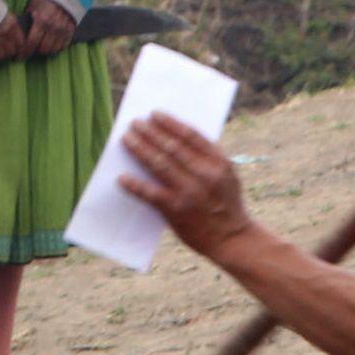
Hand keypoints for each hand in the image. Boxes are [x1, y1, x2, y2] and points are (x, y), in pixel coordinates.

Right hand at [0, 14, 31, 63]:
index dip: (17, 48)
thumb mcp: (4, 13)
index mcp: (12, 25)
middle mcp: (6, 33)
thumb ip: (9, 24)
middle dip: (6, 53)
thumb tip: (11, 33)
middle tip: (0, 51)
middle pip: (10, 52)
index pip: (21, 43)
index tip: (14, 50)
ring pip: (0, 56)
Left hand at [21, 4, 76, 58]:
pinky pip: (63, 45)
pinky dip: (57, 48)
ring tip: (41, 48)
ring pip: (54, 50)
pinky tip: (51, 45)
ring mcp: (64, 29)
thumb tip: (19, 31)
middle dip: (35, 52)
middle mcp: (53, 27)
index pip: (31, 43)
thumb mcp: (33, 4)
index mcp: (41, 20)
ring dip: (46, 51)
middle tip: (31, 51)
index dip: (25, 52)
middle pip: (43, 49)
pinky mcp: (71, 30)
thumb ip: (27, 18)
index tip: (20, 56)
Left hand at [118, 114, 254, 256]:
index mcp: (219, 162)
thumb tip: (175, 139)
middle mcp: (205, 174)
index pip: (190, 135)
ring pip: (159, 164)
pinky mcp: (176, 210)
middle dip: (150, 133)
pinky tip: (122, 177)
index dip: (170, 123)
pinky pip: (150, 193)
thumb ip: (207, 159)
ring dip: (140, 149)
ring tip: (127, 139)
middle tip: (135, 124)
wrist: (232, 239)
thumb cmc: (226, 204)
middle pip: (171, 147)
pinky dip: (134, 185)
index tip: (154, 115)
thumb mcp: (227, 176)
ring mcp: (190, 192)